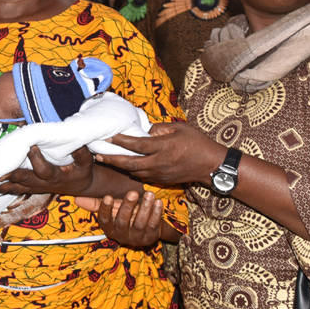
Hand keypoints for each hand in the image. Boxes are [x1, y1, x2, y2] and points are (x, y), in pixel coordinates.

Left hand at [0, 146, 93, 196]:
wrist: (79, 186)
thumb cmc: (81, 172)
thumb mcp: (85, 163)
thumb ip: (81, 153)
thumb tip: (76, 142)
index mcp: (55, 177)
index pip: (44, 170)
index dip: (37, 159)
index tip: (30, 146)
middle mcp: (42, 184)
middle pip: (26, 180)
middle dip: (13, 176)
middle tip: (0, 172)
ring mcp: (35, 187)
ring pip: (17, 186)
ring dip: (3, 184)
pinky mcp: (29, 187)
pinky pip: (14, 189)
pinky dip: (2, 188)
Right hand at [76, 190, 163, 246]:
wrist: (148, 226)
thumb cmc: (126, 214)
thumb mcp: (112, 209)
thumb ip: (96, 204)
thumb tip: (76, 199)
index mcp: (110, 228)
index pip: (105, 220)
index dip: (105, 209)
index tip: (108, 197)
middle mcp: (122, 235)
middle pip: (123, 222)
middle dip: (127, 207)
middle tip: (133, 193)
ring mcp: (137, 238)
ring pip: (140, 224)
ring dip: (145, 208)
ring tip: (149, 194)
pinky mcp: (151, 238)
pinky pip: (154, 226)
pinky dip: (156, 214)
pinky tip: (158, 202)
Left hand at [96, 121, 225, 185]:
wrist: (211, 165)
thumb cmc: (197, 142)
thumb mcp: (180, 127)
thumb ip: (160, 128)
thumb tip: (144, 130)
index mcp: (164, 147)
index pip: (137, 145)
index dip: (121, 141)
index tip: (109, 137)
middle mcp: (160, 162)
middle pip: (130, 163)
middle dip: (112, 159)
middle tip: (98, 154)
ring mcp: (161, 174)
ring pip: (134, 172)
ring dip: (119, 166)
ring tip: (105, 160)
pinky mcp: (163, 181)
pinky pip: (143, 176)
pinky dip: (131, 171)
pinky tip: (123, 166)